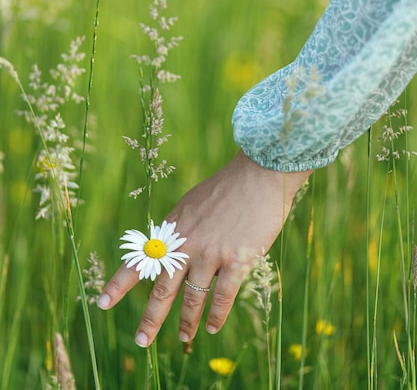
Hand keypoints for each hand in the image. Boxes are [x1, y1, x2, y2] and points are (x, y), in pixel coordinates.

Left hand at [97, 150, 309, 346]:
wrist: (258, 175)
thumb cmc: (228, 188)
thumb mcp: (193, 205)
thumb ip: (183, 234)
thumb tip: (182, 264)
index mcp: (173, 228)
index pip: (140, 260)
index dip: (119, 284)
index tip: (102, 303)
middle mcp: (187, 243)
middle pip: (163, 289)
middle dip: (150, 319)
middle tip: (141, 342)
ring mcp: (211, 253)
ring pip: (192, 298)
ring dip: (187, 322)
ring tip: (184, 337)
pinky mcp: (236, 260)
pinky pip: (222, 297)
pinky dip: (216, 316)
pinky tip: (211, 327)